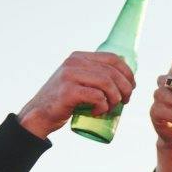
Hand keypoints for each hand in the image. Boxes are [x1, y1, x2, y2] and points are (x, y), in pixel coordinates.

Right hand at [18, 51, 136, 139]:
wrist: (40, 114)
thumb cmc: (65, 100)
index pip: (113, 58)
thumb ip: (94, 74)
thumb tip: (125, 76)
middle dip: (125, 89)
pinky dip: (103, 107)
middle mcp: (74, 62)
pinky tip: (98, 112)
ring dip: (115, 99)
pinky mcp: (68, 91)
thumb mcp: (79, 80)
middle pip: (113, 72)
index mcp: (80, 57)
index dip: (128, 73)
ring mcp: (70, 76)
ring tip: (111, 108)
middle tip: (125, 102)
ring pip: (107, 83)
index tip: (131, 87)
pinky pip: (97, 97)